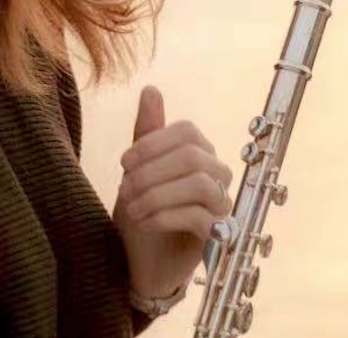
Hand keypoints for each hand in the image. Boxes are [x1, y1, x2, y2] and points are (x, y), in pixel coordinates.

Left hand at [112, 85, 232, 300]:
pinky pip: (199, 217)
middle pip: (193, 157)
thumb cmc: (142, 208)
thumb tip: (152, 89)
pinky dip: (163, 216)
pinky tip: (143, 222)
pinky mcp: (220, 237)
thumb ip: (147, 131)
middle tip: (124, 188)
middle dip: (151, 171)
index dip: (153, 143)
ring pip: (198, 185)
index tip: (124, 162)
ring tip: (131, 207)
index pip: (187, 131)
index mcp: (200, 153)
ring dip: (156, 194)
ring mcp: (222, 207)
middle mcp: (218, 176)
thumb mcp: (137, 168)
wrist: (141, 258)